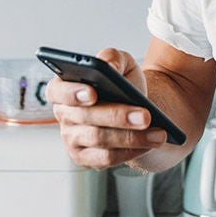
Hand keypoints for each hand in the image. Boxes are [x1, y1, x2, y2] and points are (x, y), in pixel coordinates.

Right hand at [44, 47, 167, 169]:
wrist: (134, 106)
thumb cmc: (122, 82)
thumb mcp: (121, 63)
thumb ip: (113, 58)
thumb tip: (109, 67)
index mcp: (63, 87)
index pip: (56, 91)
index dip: (72, 93)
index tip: (93, 93)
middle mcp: (63, 114)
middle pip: (86, 117)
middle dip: (118, 117)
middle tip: (146, 116)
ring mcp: (71, 139)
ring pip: (99, 139)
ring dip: (132, 137)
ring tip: (158, 133)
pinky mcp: (84, 158)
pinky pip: (106, 158)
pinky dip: (131, 151)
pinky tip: (150, 143)